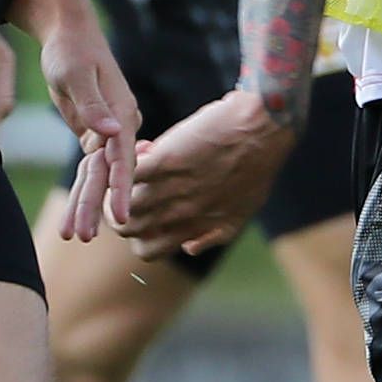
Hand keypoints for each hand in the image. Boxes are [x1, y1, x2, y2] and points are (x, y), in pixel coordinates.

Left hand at [25, 0, 141, 241]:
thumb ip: (91, 103)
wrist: (67, 33)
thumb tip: (110, 131)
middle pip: (109, 173)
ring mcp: (107, 133)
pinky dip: (79, 193)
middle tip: (83, 237)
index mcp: (122, 112)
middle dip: (96, 205)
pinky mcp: (93, 136)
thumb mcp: (75, 72)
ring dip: (86, 205)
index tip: (121, 216)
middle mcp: (120, 126)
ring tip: (73, 236)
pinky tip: (74, 219)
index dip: (122, 187)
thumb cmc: (71, 48)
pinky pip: (87, 170)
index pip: (124, 156)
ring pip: (97, 176)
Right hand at [128, 90, 301, 259]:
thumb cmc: (257, 168)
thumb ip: (212, 235)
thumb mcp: (240, 213)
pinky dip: (127, 162)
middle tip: (130, 186)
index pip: (148, 251)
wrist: (263, 130)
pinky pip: (127, 173)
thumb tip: (188, 248)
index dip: (139, 235)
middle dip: (119, 210)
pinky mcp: (165, 160)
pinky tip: (143, 148)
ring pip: (121, 205)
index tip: (146, 213)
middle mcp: (179, 213)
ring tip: (136, 165)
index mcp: (194, 226)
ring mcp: (170, 188)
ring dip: (120, 185)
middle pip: (127, 230)